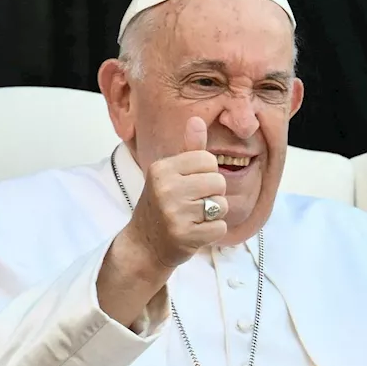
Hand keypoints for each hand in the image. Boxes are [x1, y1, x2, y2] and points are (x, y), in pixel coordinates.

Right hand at [120, 116, 227, 268]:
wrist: (144, 245)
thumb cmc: (160, 205)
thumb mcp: (169, 174)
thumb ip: (188, 149)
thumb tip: (197, 120)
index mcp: (162, 169)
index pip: (208, 160)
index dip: (206, 174)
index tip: (191, 185)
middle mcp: (166, 189)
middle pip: (218, 181)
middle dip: (212, 194)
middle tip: (192, 205)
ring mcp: (174, 214)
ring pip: (222, 205)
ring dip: (213, 214)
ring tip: (193, 218)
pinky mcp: (184, 236)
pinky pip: (220, 228)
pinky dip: (212, 232)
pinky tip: (195, 232)